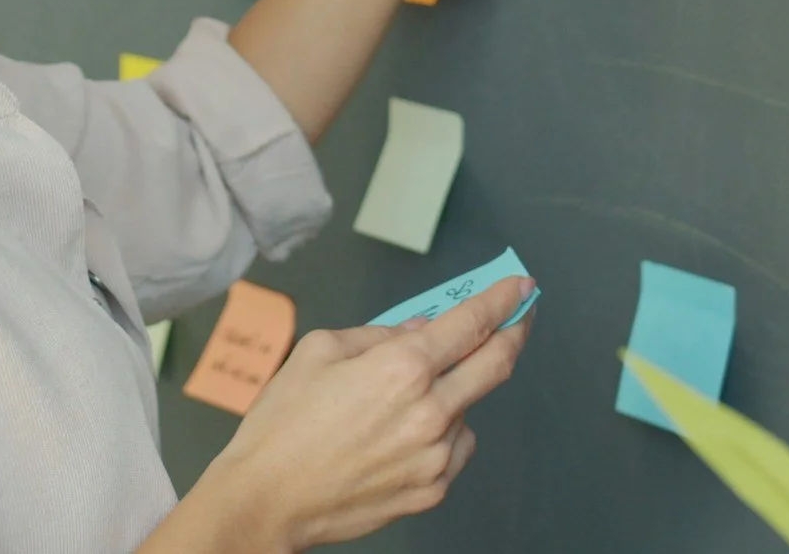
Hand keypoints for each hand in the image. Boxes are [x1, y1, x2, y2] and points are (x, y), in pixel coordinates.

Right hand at [193, 277, 536, 551]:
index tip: (520, 288)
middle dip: (515, 333)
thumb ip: (377, 334)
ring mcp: (435, 455)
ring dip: (454, 393)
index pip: (473, 324)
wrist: (267, 499)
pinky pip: (454, 449)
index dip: (503, 300)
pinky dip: (441, 432)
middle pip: (496, 364)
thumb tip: (419, 330)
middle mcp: (429, 412)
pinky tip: (399, 435)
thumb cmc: (283, 427)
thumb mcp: (319, 351)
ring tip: (399, 404)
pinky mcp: (431, 489)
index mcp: (402, 368)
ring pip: (468, 410)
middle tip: (520, 318)